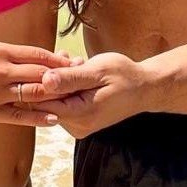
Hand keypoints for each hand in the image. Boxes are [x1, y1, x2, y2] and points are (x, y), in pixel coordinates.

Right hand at [0, 42, 74, 126]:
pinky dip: (38, 117)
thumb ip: (11, 53)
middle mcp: (1, 70)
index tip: (73, 61)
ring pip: (32, 94)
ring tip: (73, 98)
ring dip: (55, 96)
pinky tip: (53, 118)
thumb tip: (36, 57)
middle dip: (62, 75)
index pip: (37, 54)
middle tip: (81, 77)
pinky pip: (19, 115)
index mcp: (1, 51)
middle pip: (39, 73)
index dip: (57, 59)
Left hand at [19, 52, 150, 137]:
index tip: (56, 62)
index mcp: (81, 116)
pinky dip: (68, 83)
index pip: (43, 102)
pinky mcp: (80, 119)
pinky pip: (64, 100)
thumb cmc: (124, 76)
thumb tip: (43, 81)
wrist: (144, 88)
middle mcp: (76, 126)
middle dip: (53, 77)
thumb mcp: (98, 71)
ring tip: (79, 63)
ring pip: (55, 99)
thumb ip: (70, 78)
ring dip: (61, 78)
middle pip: (47, 101)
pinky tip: (79, 70)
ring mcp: (78, 125)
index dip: (42, 79)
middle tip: (71, 60)